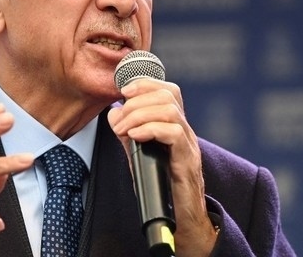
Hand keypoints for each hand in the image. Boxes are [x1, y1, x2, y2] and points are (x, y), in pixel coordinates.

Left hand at [107, 79, 217, 256]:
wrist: (180, 219)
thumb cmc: (161, 186)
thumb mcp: (139, 153)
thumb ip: (128, 131)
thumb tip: (113, 111)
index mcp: (175, 126)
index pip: (168, 89)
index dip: (145, 83)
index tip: (123, 91)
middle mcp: (185, 131)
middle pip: (169, 94)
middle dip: (138, 100)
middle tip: (119, 119)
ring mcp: (189, 145)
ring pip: (170, 110)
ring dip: (139, 115)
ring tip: (124, 130)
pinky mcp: (187, 161)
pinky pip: (173, 133)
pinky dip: (150, 129)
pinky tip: (135, 137)